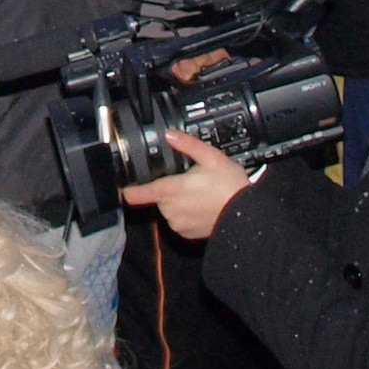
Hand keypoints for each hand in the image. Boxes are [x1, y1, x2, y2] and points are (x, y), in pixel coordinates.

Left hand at [118, 130, 253, 240]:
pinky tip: (201, 208)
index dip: (130, 191)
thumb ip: (188, 145)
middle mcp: (172, 209)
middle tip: (191, 183)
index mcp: (173, 190)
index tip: (123, 190)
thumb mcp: (211, 158)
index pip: (142, 192)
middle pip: (159, 197)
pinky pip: (179, 222)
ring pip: (169, 209)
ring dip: (178, 202)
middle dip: (170, 189)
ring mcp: (179, 223)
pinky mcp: (187, 234)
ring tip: (200, 195)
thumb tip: (170, 135)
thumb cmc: (230, 187)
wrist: (246, 214)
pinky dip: (186, 215)